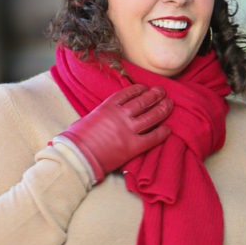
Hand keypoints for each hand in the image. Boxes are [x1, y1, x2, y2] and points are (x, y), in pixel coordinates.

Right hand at [58, 84, 172, 181]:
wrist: (78, 156)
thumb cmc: (76, 139)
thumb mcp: (88, 119)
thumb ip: (100, 115)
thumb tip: (103, 117)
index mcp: (108, 106)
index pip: (128, 93)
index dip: (139, 90)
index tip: (145, 88)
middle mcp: (121, 115)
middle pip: (143, 102)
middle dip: (155, 96)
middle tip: (162, 92)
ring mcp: (128, 130)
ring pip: (151, 116)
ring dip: (162, 109)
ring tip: (169, 104)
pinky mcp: (132, 146)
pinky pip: (152, 138)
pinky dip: (161, 132)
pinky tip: (168, 129)